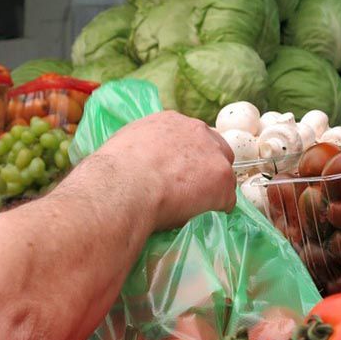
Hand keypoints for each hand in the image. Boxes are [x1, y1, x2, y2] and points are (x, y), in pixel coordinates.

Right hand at [96, 111, 236, 229]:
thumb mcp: (125, 147)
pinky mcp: (222, 181)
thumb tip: (143, 166)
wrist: (123, 187)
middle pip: (215, 150)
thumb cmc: (113, 172)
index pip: (191, 137)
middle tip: (191, 191)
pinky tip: (198, 218)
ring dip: (212, 191)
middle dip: (207, 170)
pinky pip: (226, 201)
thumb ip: (144, 150)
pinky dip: (215, 210)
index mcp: (171, 121)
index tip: (179, 173)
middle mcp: (196, 131)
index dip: (188, 158)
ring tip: (192, 208)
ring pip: (223, 176)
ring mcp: (213, 156)